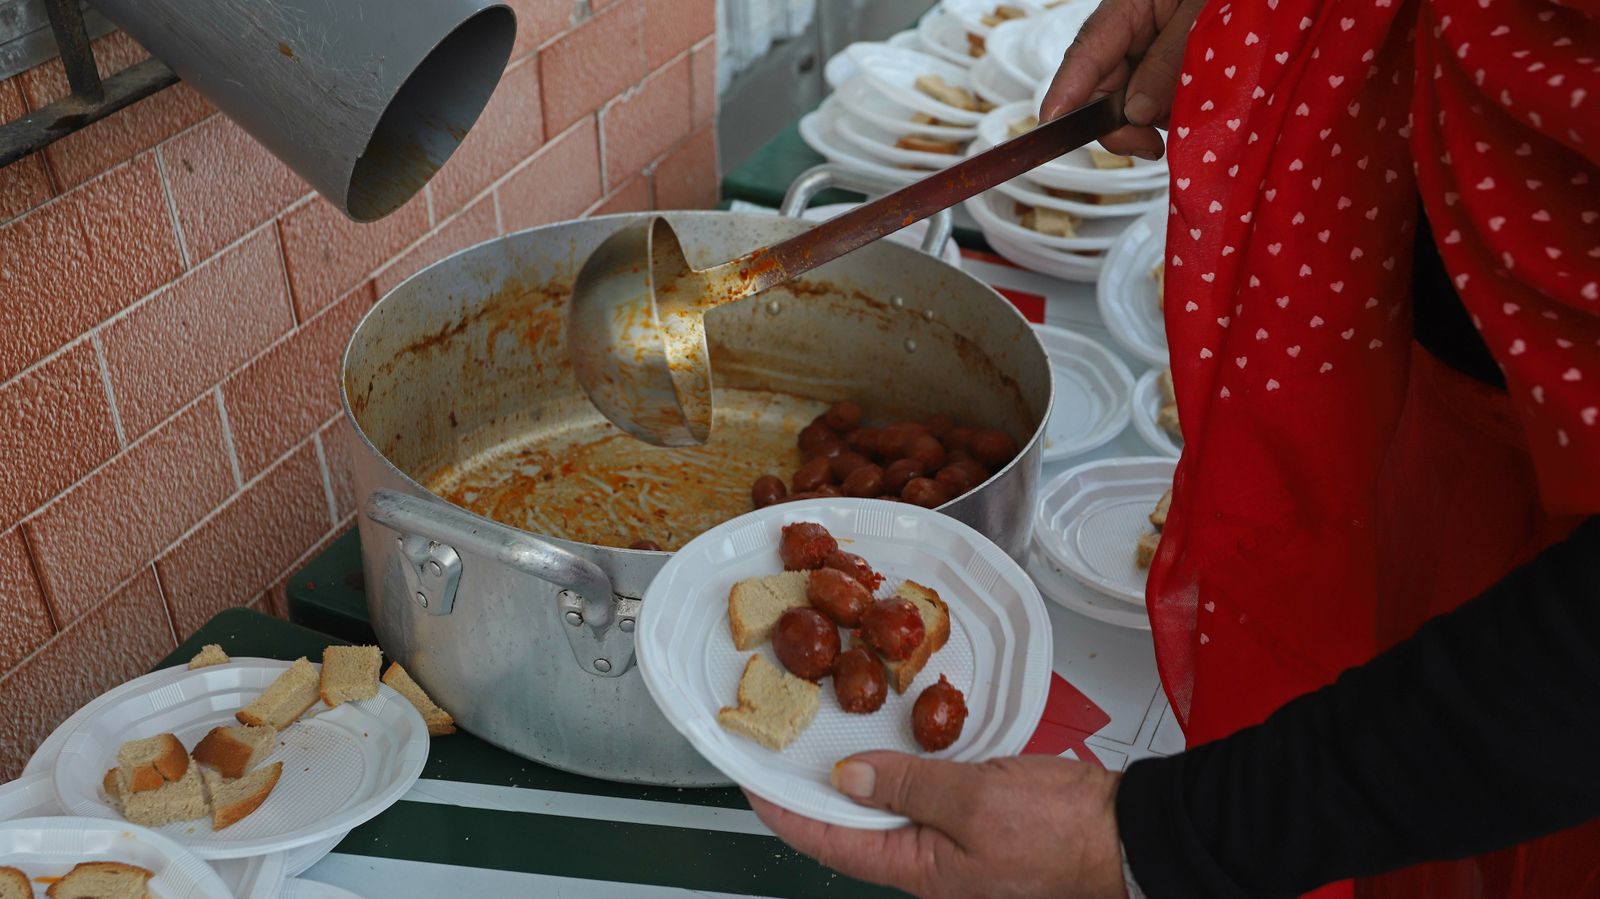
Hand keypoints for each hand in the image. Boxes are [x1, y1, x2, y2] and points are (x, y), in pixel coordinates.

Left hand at [748, 752, 1125, 898]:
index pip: (833, 845)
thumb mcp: (976, 802)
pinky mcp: (978, 817)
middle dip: (814, 794)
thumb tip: (849, 778)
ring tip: (820, 743)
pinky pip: (924, 795)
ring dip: (855, 778)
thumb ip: (909, 786)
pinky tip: (890, 740)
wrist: (1129, 831)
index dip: (787, 813)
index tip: (752, 784)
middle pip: (854, 830)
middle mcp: (932, 862)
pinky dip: (900, 768)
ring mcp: (955, 842)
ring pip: (888, 809)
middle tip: (780, 753)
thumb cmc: (1064, 832)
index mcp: (923, 871)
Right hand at [1039, 0, 1206, 158]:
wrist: (1296, 2)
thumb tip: (1134, 111)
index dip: (1065, 93)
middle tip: (1149, 146)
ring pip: (1130, 101)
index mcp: (1131, 5)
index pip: (1086, 53)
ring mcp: (1155, 50)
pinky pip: (1159, 102)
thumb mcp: (1205, 17)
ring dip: (1150, 121)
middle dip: (1117, 122)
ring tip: (1186, 119)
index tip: (1052, 127)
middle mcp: (1137, 30)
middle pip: (1101, 86)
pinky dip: (1171, 116)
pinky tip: (1195, 113)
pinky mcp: (1176, 68)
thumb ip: (1168, 62)